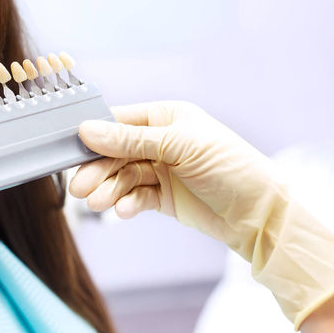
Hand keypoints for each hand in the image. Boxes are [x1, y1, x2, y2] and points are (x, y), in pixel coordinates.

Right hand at [70, 101, 333, 329]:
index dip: (95, 135)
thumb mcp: (180, 147)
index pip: (119, 121)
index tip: (73, 149)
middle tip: (81, 189)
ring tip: (100, 205)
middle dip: (98, 170)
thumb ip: (131, 140)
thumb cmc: (231, 168)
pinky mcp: (162, 196)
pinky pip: (134, 196)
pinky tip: (123, 211)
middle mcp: (160, 141)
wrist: (260, 215)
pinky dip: (126, 204)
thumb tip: (87, 129)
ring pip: (121, 176)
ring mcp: (160, 169)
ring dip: (109, 190)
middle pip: (115, 152)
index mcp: (165, 118)